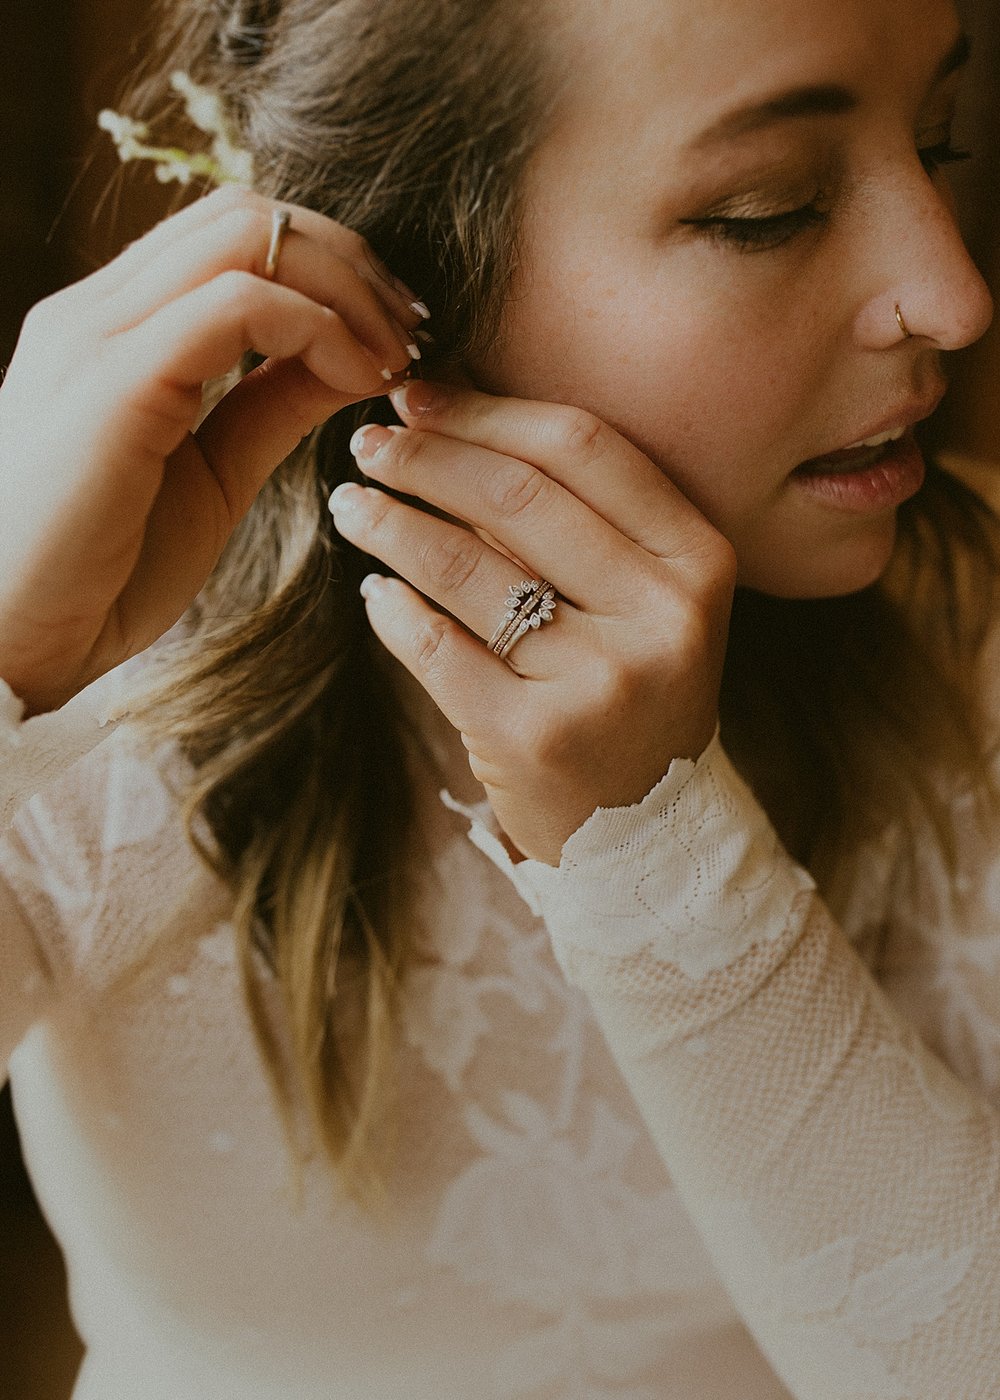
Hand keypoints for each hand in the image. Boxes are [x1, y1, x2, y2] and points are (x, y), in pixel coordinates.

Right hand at [0, 185, 423, 715]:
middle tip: (412, 331)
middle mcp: (98, 310)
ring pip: (247, 236)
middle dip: (351, 261)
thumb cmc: (97, 577)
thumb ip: (269, 408)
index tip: (395, 333)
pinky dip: (319, 329)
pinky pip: (237, 306)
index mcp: (115, 329)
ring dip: (346, 287)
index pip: (233, 238)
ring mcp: (97, 334)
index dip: (331, 268)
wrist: (9, 644)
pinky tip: (358, 381)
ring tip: (394, 358)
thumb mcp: (211, 477)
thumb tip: (347, 363)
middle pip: (247, 214)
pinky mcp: (113, 380)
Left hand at [328, 380, 736, 863]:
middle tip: (368, 442)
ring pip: (464, 567)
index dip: (486, 411)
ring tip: (353, 505)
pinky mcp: (534, 737)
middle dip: (425, 457)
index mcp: (698, 560)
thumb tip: (451, 421)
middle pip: (516, 496)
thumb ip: (580, 519)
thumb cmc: (633, 691)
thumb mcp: (645, 599)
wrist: (648, 830)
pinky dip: (391, 609)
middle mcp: (662, 615)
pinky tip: (374, 589)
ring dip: (390, 523)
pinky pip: (435, 646)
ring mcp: (600, 681)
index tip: (420, 396)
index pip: (581, 448)